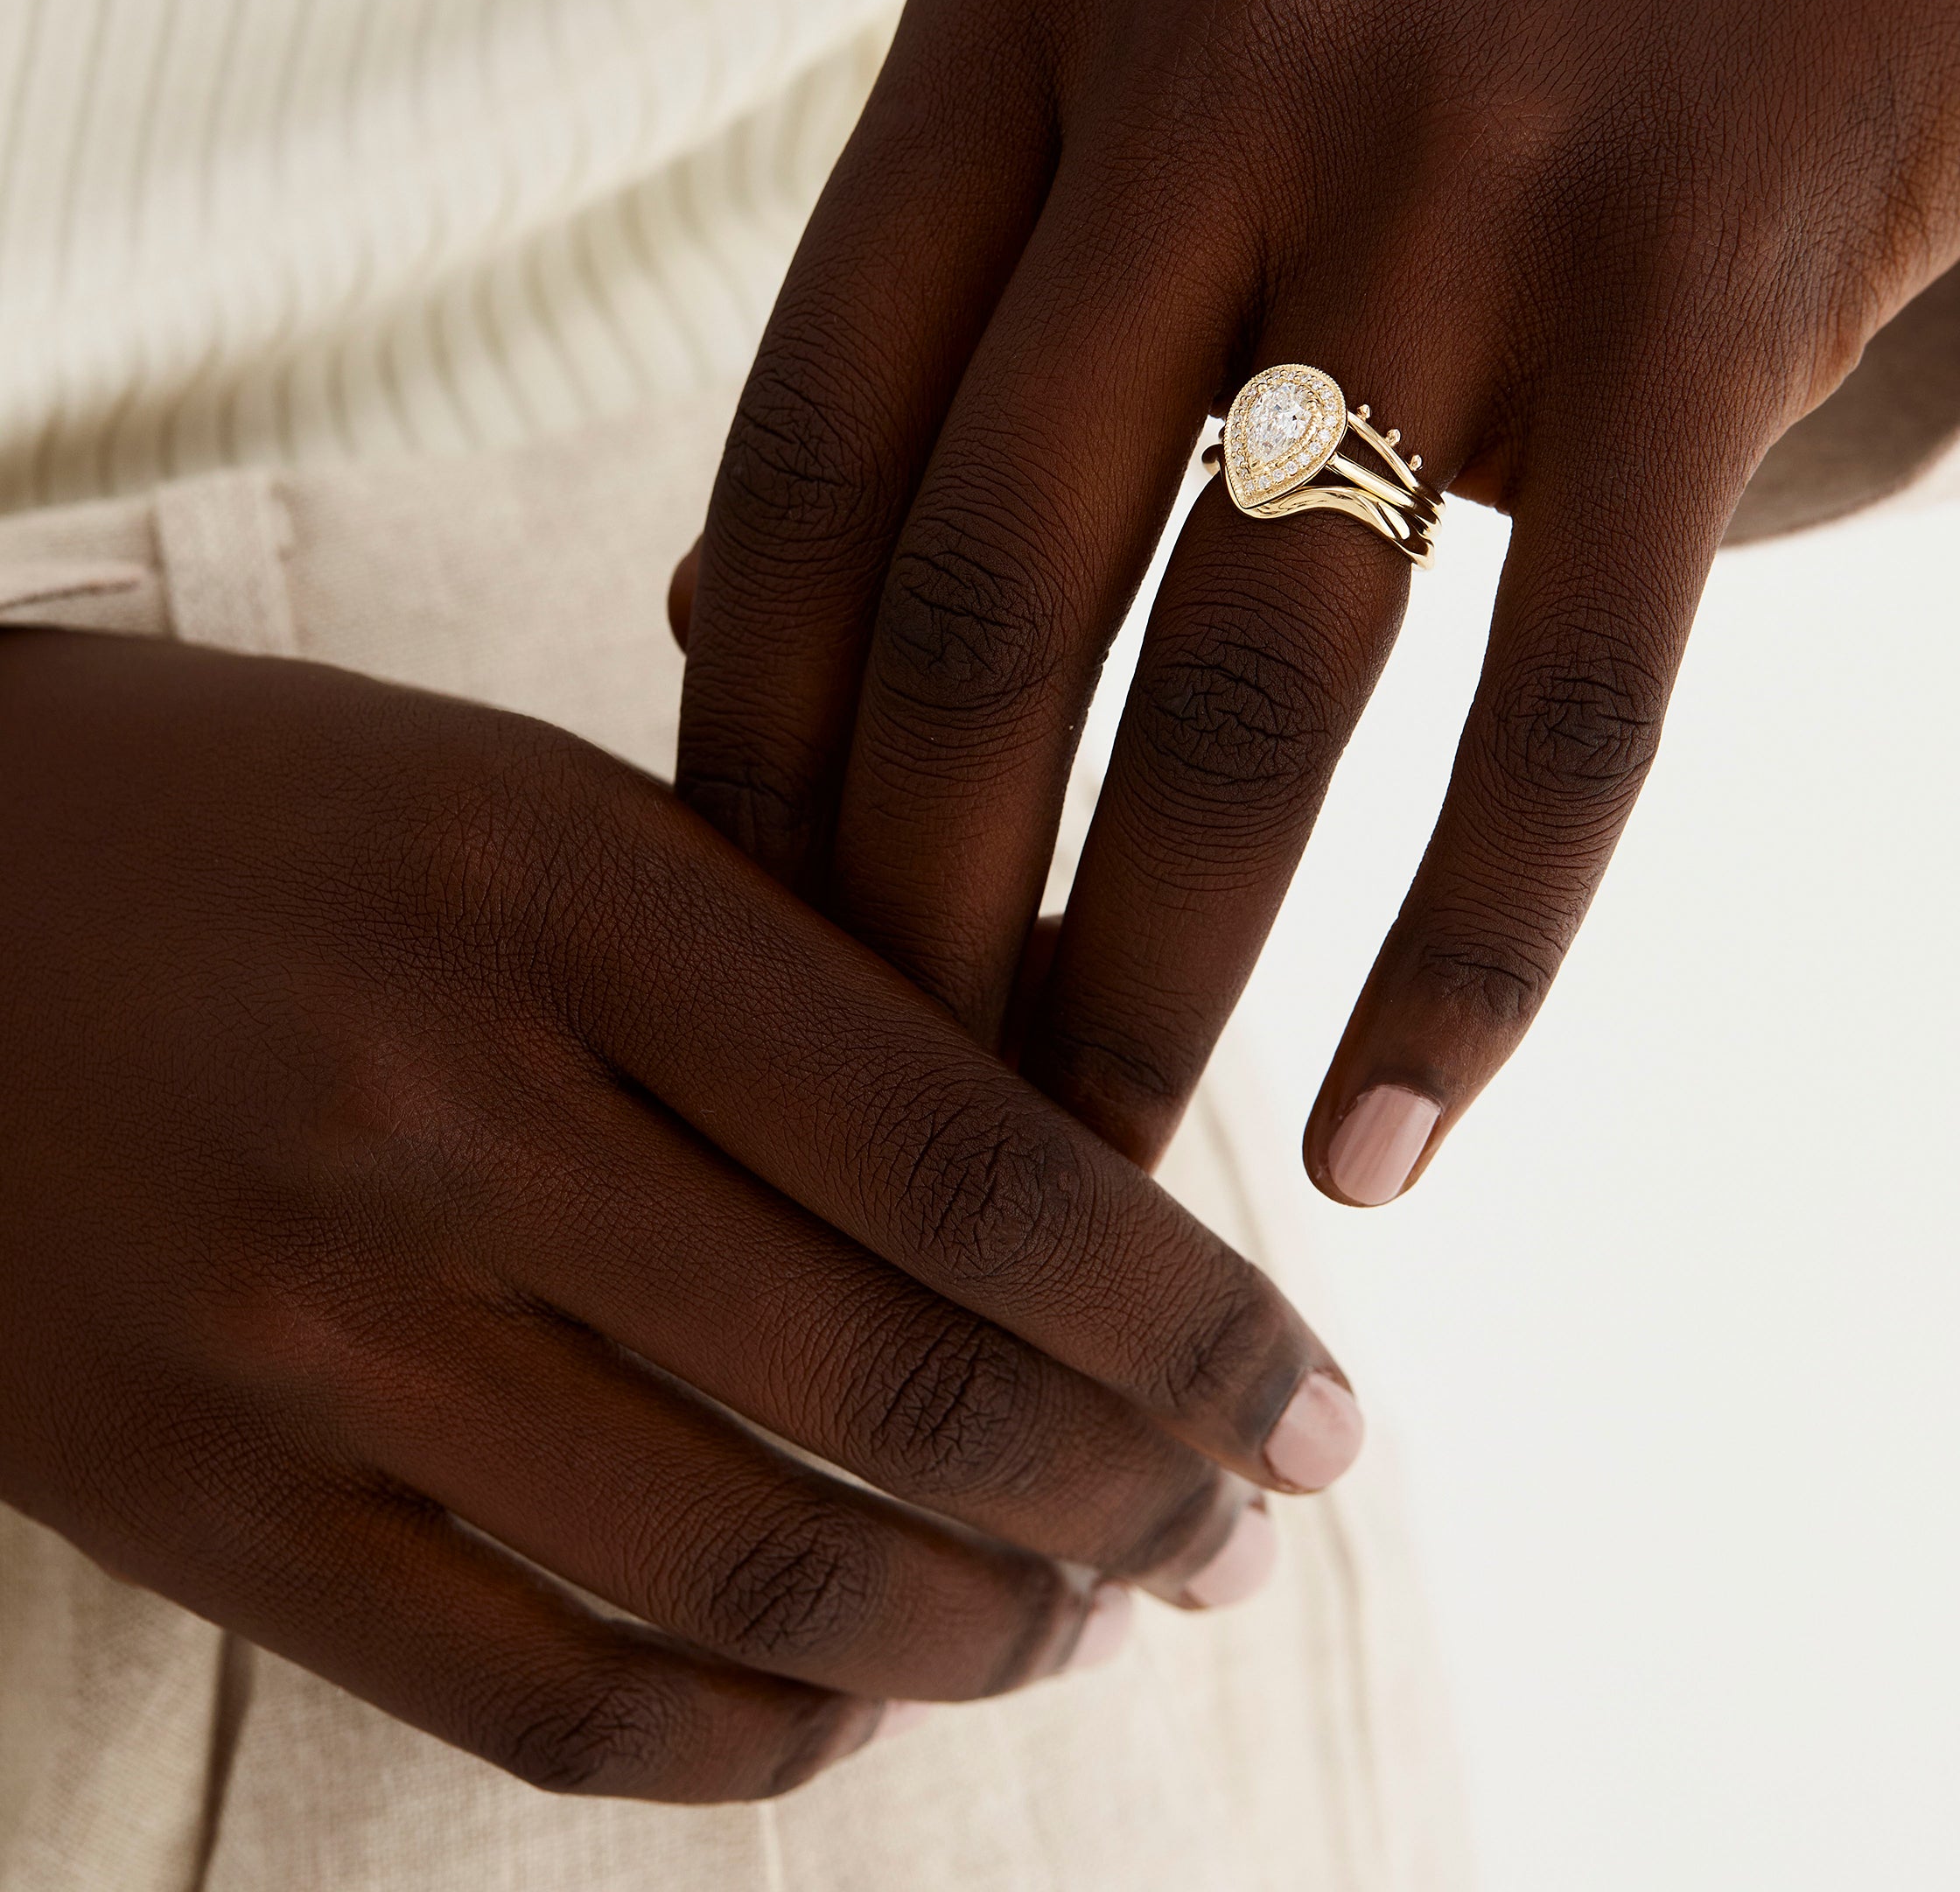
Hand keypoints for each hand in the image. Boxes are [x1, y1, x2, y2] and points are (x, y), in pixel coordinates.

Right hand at [0, 631, 1357, 1803]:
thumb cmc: (285, 821)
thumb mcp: (551, 804)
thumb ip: (806, 948)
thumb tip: (1096, 1107)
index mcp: (559, 887)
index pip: (966, 1155)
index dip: (1184, 1321)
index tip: (1319, 1408)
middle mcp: (436, 1114)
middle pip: (894, 1390)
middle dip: (1131, 1496)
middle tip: (1245, 1530)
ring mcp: (297, 1335)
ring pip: (745, 1579)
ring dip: (978, 1637)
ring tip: (1091, 1621)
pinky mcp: (190, 1504)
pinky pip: (532, 1701)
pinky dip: (744, 1741)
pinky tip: (853, 1704)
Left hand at [674, 0, 1959, 1199]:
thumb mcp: (1135, 33)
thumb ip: (935, 304)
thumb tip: (715, 620)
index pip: (807, 447)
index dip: (751, 746)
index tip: (742, 953)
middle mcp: (1211, 50)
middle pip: (980, 597)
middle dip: (913, 918)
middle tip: (902, 1119)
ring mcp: (1469, 159)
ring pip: (1241, 691)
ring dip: (1146, 982)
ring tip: (1100, 1167)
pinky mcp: (1703, 284)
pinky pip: (1564, 709)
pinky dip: (1467, 964)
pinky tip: (1383, 1144)